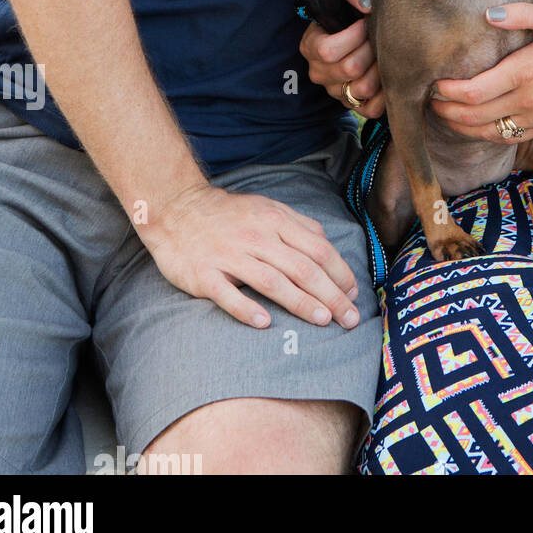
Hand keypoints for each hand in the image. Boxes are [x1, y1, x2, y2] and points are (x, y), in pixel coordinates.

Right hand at [142, 183, 362, 329]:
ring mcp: (229, 256)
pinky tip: (265, 323)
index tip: (354, 294)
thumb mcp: (269, 209)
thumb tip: (329, 247)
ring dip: (300, 302)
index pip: (318, 249)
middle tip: (350, 318)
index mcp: (276, 221)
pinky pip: (227, 294)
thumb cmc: (230, 215)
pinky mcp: (204, 275)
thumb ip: (299, 227)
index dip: (340, 273)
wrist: (178, 210)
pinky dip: (247, 309)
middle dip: (331, 295)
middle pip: (302, 268)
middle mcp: (257, 237)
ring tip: (322, 320)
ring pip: (272, 281)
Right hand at [298, 0, 383, 118]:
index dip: (352, 36)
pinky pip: (372, 109)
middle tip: (379, 37)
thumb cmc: (355, 9)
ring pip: (362, 89)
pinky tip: (389, 74)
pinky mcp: (355, 105)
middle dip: (371, 49)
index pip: (327, 51)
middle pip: (350, 69)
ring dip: (380, 69)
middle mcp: (319, 72)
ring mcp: (336, 91)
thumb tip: (367, 4)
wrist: (362, 27)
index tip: (364, 22)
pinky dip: (386, 93)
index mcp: (311, 46)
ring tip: (385, 53)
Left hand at [430, 2, 532, 140]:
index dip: (447, 92)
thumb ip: (521, 14)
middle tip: (430, 101)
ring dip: (462, 127)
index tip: (434, 84)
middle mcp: (529, 100)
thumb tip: (488, 14)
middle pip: (474, 117)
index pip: (473, 92)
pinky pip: (509, 138)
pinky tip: (477, 127)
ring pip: (489, 132)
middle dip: (446, 111)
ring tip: (446, 115)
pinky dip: (487, 135)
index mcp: (526, 72)